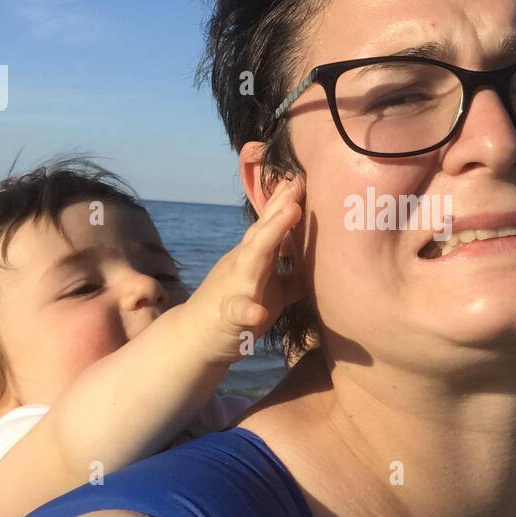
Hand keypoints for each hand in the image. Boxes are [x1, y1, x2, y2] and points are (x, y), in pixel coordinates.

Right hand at [180, 177, 304, 363]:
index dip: (285, 202)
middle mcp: (243, 264)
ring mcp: (235, 287)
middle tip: (298, 181)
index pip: (270, 225)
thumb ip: (292, 278)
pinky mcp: (229, 317)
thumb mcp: (270, 291)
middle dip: (281, 207)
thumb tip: (322, 267)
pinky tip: (256, 313)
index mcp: (254, 257)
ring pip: (251, 259)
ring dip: (271, 235)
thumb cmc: (235, 309)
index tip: (302, 178)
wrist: (193, 339)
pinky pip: (239, 313)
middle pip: (262, 231)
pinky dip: (248, 312)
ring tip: (291, 213)